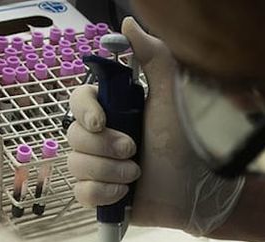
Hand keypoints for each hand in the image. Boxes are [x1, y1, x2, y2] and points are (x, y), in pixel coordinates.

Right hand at [67, 17, 244, 234]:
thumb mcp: (172, 96)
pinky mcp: (99, 194)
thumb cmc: (184, 144)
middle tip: (134, 150)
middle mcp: (101, 136)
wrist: (192, 191)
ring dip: (109, 171)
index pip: (77, 100)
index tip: (102, 121)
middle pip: (73, 134)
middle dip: (104, 146)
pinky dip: (102, 194)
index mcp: (114, 110)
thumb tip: (128, 23)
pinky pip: (81, 193)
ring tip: (136, 173)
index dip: (85, 110)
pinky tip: (124, 193)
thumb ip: (154, 57)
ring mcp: (98, 166)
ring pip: (75, 165)